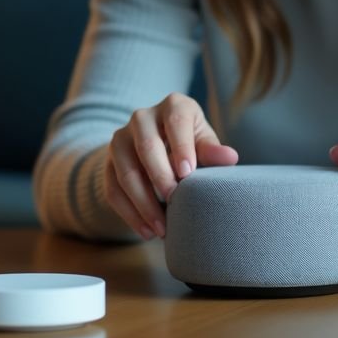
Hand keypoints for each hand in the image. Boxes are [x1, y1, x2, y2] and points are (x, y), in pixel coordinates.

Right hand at [104, 93, 237, 239]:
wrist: (158, 144)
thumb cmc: (190, 142)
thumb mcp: (203, 141)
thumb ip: (212, 150)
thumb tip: (230, 158)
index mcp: (172, 106)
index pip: (175, 122)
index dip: (181, 147)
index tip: (188, 174)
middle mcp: (141, 117)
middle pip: (146, 146)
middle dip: (160, 176)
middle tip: (174, 201)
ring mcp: (120, 139)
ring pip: (126, 172)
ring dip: (143, 203)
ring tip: (162, 228)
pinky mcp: (108, 163)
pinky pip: (113, 190)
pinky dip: (129, 213)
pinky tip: (146, 231)